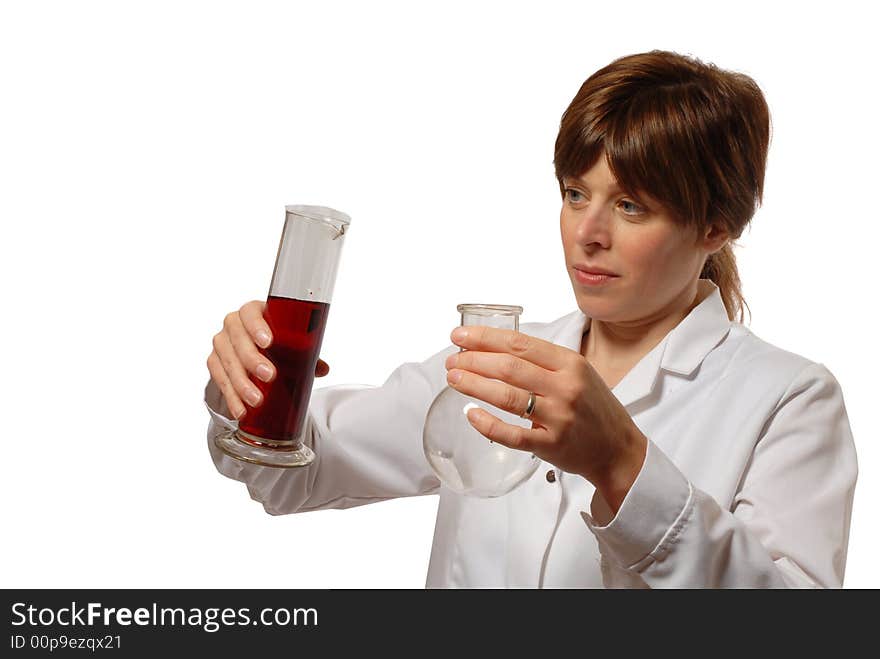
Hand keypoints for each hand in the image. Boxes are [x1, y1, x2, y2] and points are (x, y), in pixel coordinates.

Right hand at [206, 299, 330, 420]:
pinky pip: (219, 380)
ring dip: (241, 384)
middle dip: (252, 360)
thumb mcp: (289, 342)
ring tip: (256, 400)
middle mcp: (233, 325)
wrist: (250, 347)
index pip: (250, 313)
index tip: (268, 342)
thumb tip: (321, 368)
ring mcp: (222, 343)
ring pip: (226, 363)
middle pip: (237, 340)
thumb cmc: (273, 339)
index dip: (257, 327)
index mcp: (253, 312)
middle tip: (269, 376)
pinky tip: (240, 409)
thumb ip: (307, 352)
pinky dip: (231, 397)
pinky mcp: (214, 362)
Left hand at [445, 326, 646, 510]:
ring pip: (506, 397)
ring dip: (474, 385)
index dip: (484, 338)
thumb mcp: (578, 372)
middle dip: (473, 361)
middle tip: (452, 361)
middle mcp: (565, 387)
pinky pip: (511, 434)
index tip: (460, 337)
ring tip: (454, 379)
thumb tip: (495, 347)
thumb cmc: (593, 407)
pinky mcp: (550, 445)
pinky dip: (486, 423)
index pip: (519, 343)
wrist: (618, 448)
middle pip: (508, 367)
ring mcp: (558, 417)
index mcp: (570, 363)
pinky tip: (469, 414)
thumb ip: (543, 360)